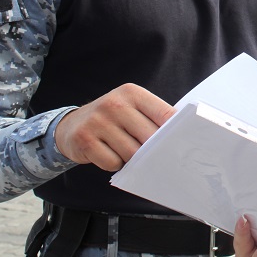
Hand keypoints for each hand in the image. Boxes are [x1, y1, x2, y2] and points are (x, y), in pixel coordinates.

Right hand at [54, 83, 175, 170]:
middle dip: (154, 150)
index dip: (176, 131)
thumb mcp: (132, 108)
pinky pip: (112, 163)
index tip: (185, 144)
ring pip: (131, 152)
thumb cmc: (113, 118)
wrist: (72, 125)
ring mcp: (98, 121)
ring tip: (126, 150)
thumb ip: (153, 117)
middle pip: (149, 136)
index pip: (164, 113)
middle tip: (157, 157)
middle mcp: (114, 103)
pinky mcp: (85, 140)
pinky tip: (109, 154)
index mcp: (132, 92)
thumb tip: (181, 136)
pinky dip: (114, 164)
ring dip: (132, 158)